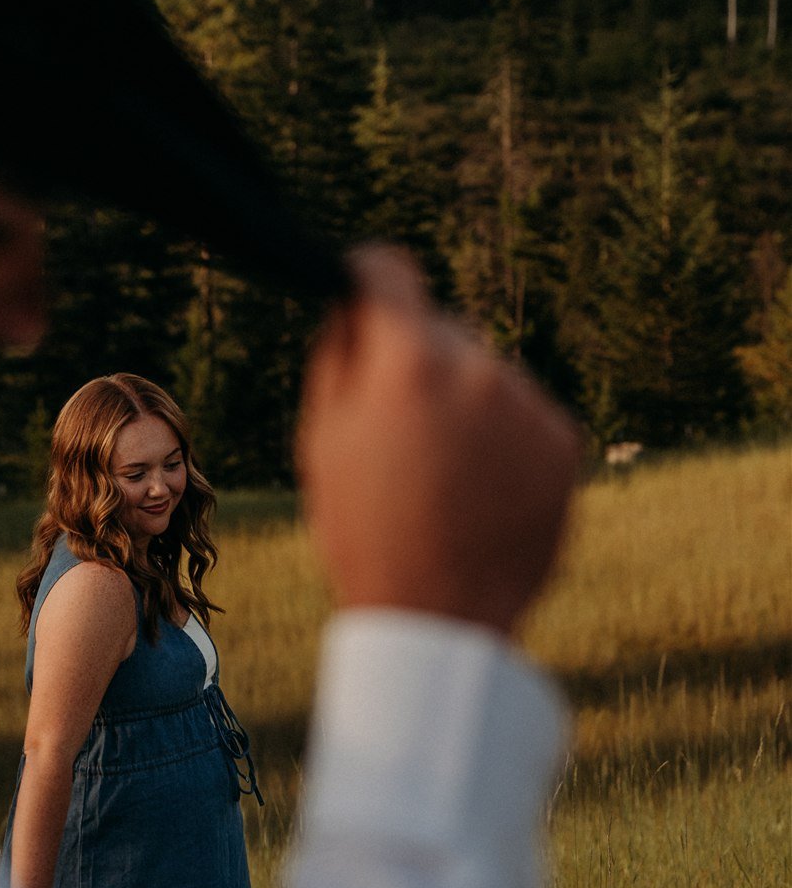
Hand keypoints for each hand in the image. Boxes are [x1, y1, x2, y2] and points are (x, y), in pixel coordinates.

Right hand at [296, 246, 581, 636]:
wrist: (441, 617)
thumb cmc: (364, 528)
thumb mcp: (323, 437)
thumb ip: (338, 354)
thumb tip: (354, 302)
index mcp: (409, 360)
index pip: (388, 269)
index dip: (365, 276)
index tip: (358, 287)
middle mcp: (478, 365)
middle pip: (439, 327)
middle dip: (415, 357)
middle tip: (396, 426)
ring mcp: (529, 402)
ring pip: (483, 371)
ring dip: (462, 398)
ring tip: (440, 472)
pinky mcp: (564, 438)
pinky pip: (522, 412)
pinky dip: (501, 435)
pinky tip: (478, 487)